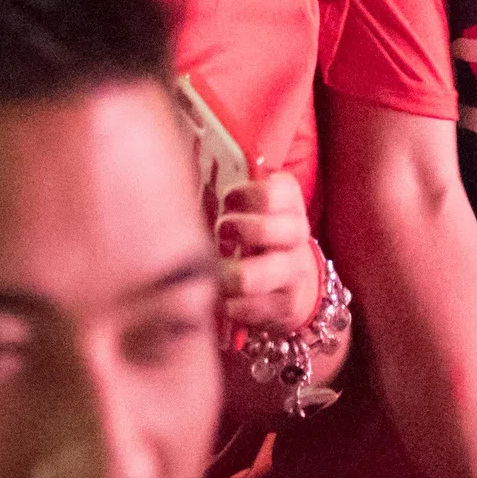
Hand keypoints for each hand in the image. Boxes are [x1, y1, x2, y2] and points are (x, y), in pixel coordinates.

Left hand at [215, 168, 318, 332]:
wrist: (286, 278)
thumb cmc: (248, 231)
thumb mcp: (243, 205)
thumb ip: (220, 185)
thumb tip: (179, 170)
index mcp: (287, 201)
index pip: (273, 192)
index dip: (245, 194)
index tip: (226, 200)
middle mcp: (296, 233)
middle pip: (274, 228)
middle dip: (243, 230)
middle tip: (220, 232)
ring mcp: (294, 270)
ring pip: (273, 271)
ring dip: (239, 274)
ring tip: (218, 275)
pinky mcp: (287, 304)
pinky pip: (264, 307)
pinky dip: (238, 306)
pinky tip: (221, 302)